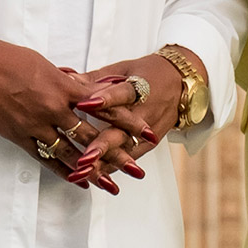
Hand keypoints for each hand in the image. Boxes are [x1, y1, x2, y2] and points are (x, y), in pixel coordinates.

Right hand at [0, 26, 129, 181]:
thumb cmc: (6, 59)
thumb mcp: (42, 63)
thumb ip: (65, 80)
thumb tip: (83, 85)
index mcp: (63, 86)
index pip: (104, 106)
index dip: (127, 119)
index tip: (146, 131)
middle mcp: (54, 108)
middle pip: (92, 135)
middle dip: (117, 153)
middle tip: (137, 169)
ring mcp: (36, 124)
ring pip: (71, 152)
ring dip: (93, 170)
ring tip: (112, 185)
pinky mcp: (19, 136)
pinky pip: (45, 158)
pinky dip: (63, 171)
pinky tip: (78, 182)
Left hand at [68, 54, 188, 178]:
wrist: (180, 83)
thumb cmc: (149, 74)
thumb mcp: (122, 69)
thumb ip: (94, 79)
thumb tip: (66, 78)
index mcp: (138, 88)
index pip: (121, 94)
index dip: (103, 100)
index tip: (83, 104)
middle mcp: (144, 112)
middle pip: (122, 130)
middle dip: (101, 146)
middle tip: (83, 157)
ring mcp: (147, 131)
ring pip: (123, 150)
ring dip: (103, 163)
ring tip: (83, 172)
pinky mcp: (149, 144)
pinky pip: (128, 158)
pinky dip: (110, 168)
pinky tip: (93, 178)